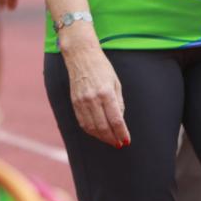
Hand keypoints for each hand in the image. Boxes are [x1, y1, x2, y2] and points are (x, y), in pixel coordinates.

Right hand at [62, 26, 130, 147]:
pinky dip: (90, 131)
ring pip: (91, 127)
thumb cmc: (102, 68)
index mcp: (106, 93)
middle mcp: (92, 99)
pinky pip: (82, 122)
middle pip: (103, 127)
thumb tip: (119, 122)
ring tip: (110, 140)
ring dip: (102, 137)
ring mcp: (81, 101)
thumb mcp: (116, 83)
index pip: (115, 120)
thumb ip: (118, 103)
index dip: (122, 133)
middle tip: (119, 144)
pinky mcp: (74, 102)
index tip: (126, 141)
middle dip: (113, 138)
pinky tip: (98, 133)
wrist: (81, 56)